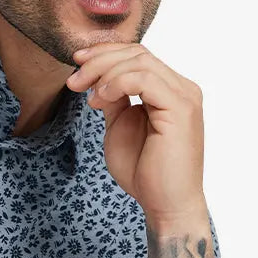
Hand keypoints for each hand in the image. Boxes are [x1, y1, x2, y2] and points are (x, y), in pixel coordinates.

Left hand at [66, 42, 206, 225]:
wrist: (165, 205)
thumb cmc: (144, 173)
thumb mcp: (120, 127)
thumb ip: (114, 100)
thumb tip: (98, 79)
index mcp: (169, 90)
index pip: (138, 55)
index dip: (105, 54)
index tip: (76, 64)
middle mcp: (181, 88)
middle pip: (138, 52)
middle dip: (99, 61)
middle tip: (73, 81)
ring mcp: (184, 96)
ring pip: (140, 61)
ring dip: (104, 73)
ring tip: (87, 97)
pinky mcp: (181, 108)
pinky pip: (144, 79)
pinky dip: (116, 84)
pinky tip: (100, 101)